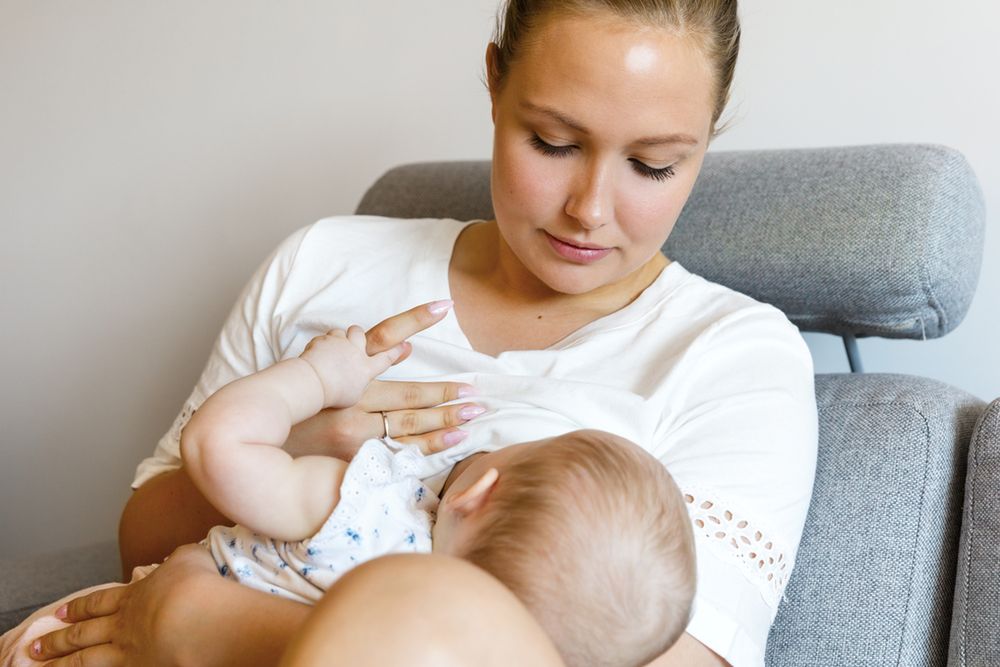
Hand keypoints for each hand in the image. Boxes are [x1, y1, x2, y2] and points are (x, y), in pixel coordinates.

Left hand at [28, 546, 217, 665]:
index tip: (60, 614)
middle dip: (58, 640)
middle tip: (37, 647)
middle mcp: (124, 624)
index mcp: (133, 596)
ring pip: (85, 659)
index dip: (79, 608)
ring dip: (62, 663)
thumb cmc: (196, 585)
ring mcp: (127, 651)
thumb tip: (179, 559)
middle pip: (83, 633)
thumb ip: (180, 558)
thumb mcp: (189, 558)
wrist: (198, 618)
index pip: (99, 602)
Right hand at [285, 300, 484, 457]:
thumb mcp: (321, 372)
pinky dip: (428, 446)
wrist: (259, 450)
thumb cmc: (295, 410)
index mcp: (344, 371)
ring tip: (474, 412)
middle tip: (476, 391)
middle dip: (446, 392)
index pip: (385, 337)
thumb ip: (361, 358)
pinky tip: (453, 441)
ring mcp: (354, 432)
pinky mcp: (355, 458)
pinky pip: (400, 452)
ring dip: (446, 419)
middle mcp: (351, 400)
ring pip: (410, 423)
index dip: (416, 320)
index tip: (444, 305)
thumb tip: (403, 347)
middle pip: (409, 393)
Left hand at [299, 326, 405, 408]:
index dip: (396, 351)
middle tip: (352, 343)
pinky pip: (323, 338)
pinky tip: (316, 355)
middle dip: (356, 335)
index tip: (404, 345)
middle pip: (360, 334)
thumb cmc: (333, 395)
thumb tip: (360, 385)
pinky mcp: (322, 340)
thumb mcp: (354, 398)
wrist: (313, 383)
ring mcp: (338, 344)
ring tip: (331, 351)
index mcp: (366, 368)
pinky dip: (320, 345)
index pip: (386, 358)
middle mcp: (355, 352)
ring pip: (340, 332)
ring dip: (337, 339)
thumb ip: (359, 386)